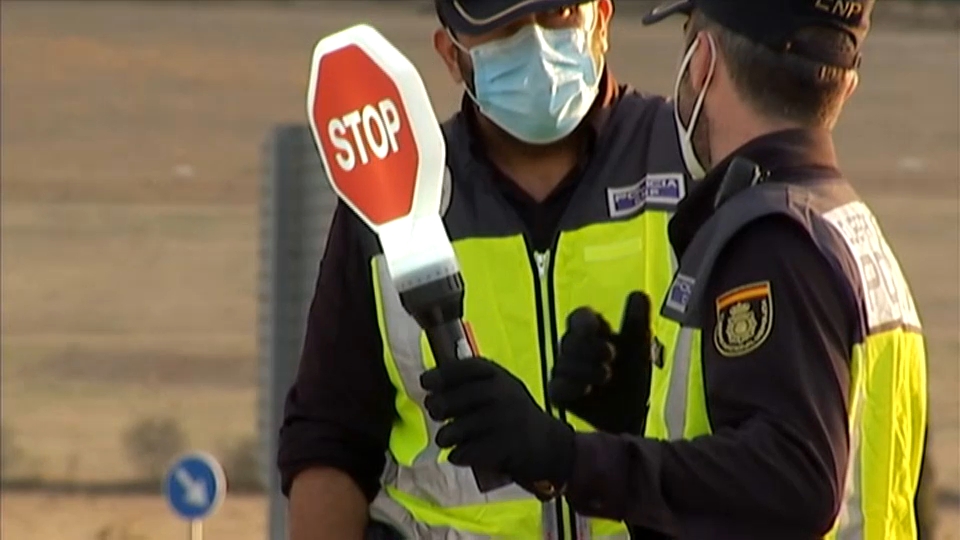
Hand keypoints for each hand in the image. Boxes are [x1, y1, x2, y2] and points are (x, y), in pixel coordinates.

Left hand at [420, 357, 574, 495]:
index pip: (464, 368)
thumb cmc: (514, 414)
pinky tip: (460, 454)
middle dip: (437, 408)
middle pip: (452, 400)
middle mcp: (502, 394)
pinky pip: (465, 452)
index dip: (441, 374)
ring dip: (445, 436)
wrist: (550, 444)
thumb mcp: (501, 388)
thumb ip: (472, 382)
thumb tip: (432, 381)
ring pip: (455, 430)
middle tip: (436, 413)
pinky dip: (458, 455)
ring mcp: (504, 421)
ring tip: (447, 439)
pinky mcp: (505, 447)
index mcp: (499, 376)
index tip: (425, 382)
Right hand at [548, 292, 652, 434]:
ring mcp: (564, 372)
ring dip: (584, 368)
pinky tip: (586, 389)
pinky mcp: (560, 394)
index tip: (597, 327)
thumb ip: (637, 322)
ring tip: (606, 375)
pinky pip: (556, 387)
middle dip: (589, 347)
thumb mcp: (639, 348)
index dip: (585, 321)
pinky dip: (570, 386)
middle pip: (569, 339)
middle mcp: (574, 349)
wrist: (632, 416)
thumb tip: (638, 294)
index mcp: (592, 332)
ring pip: (562, 363)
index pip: (579, 318)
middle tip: (611, 355)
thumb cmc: (632, 377)